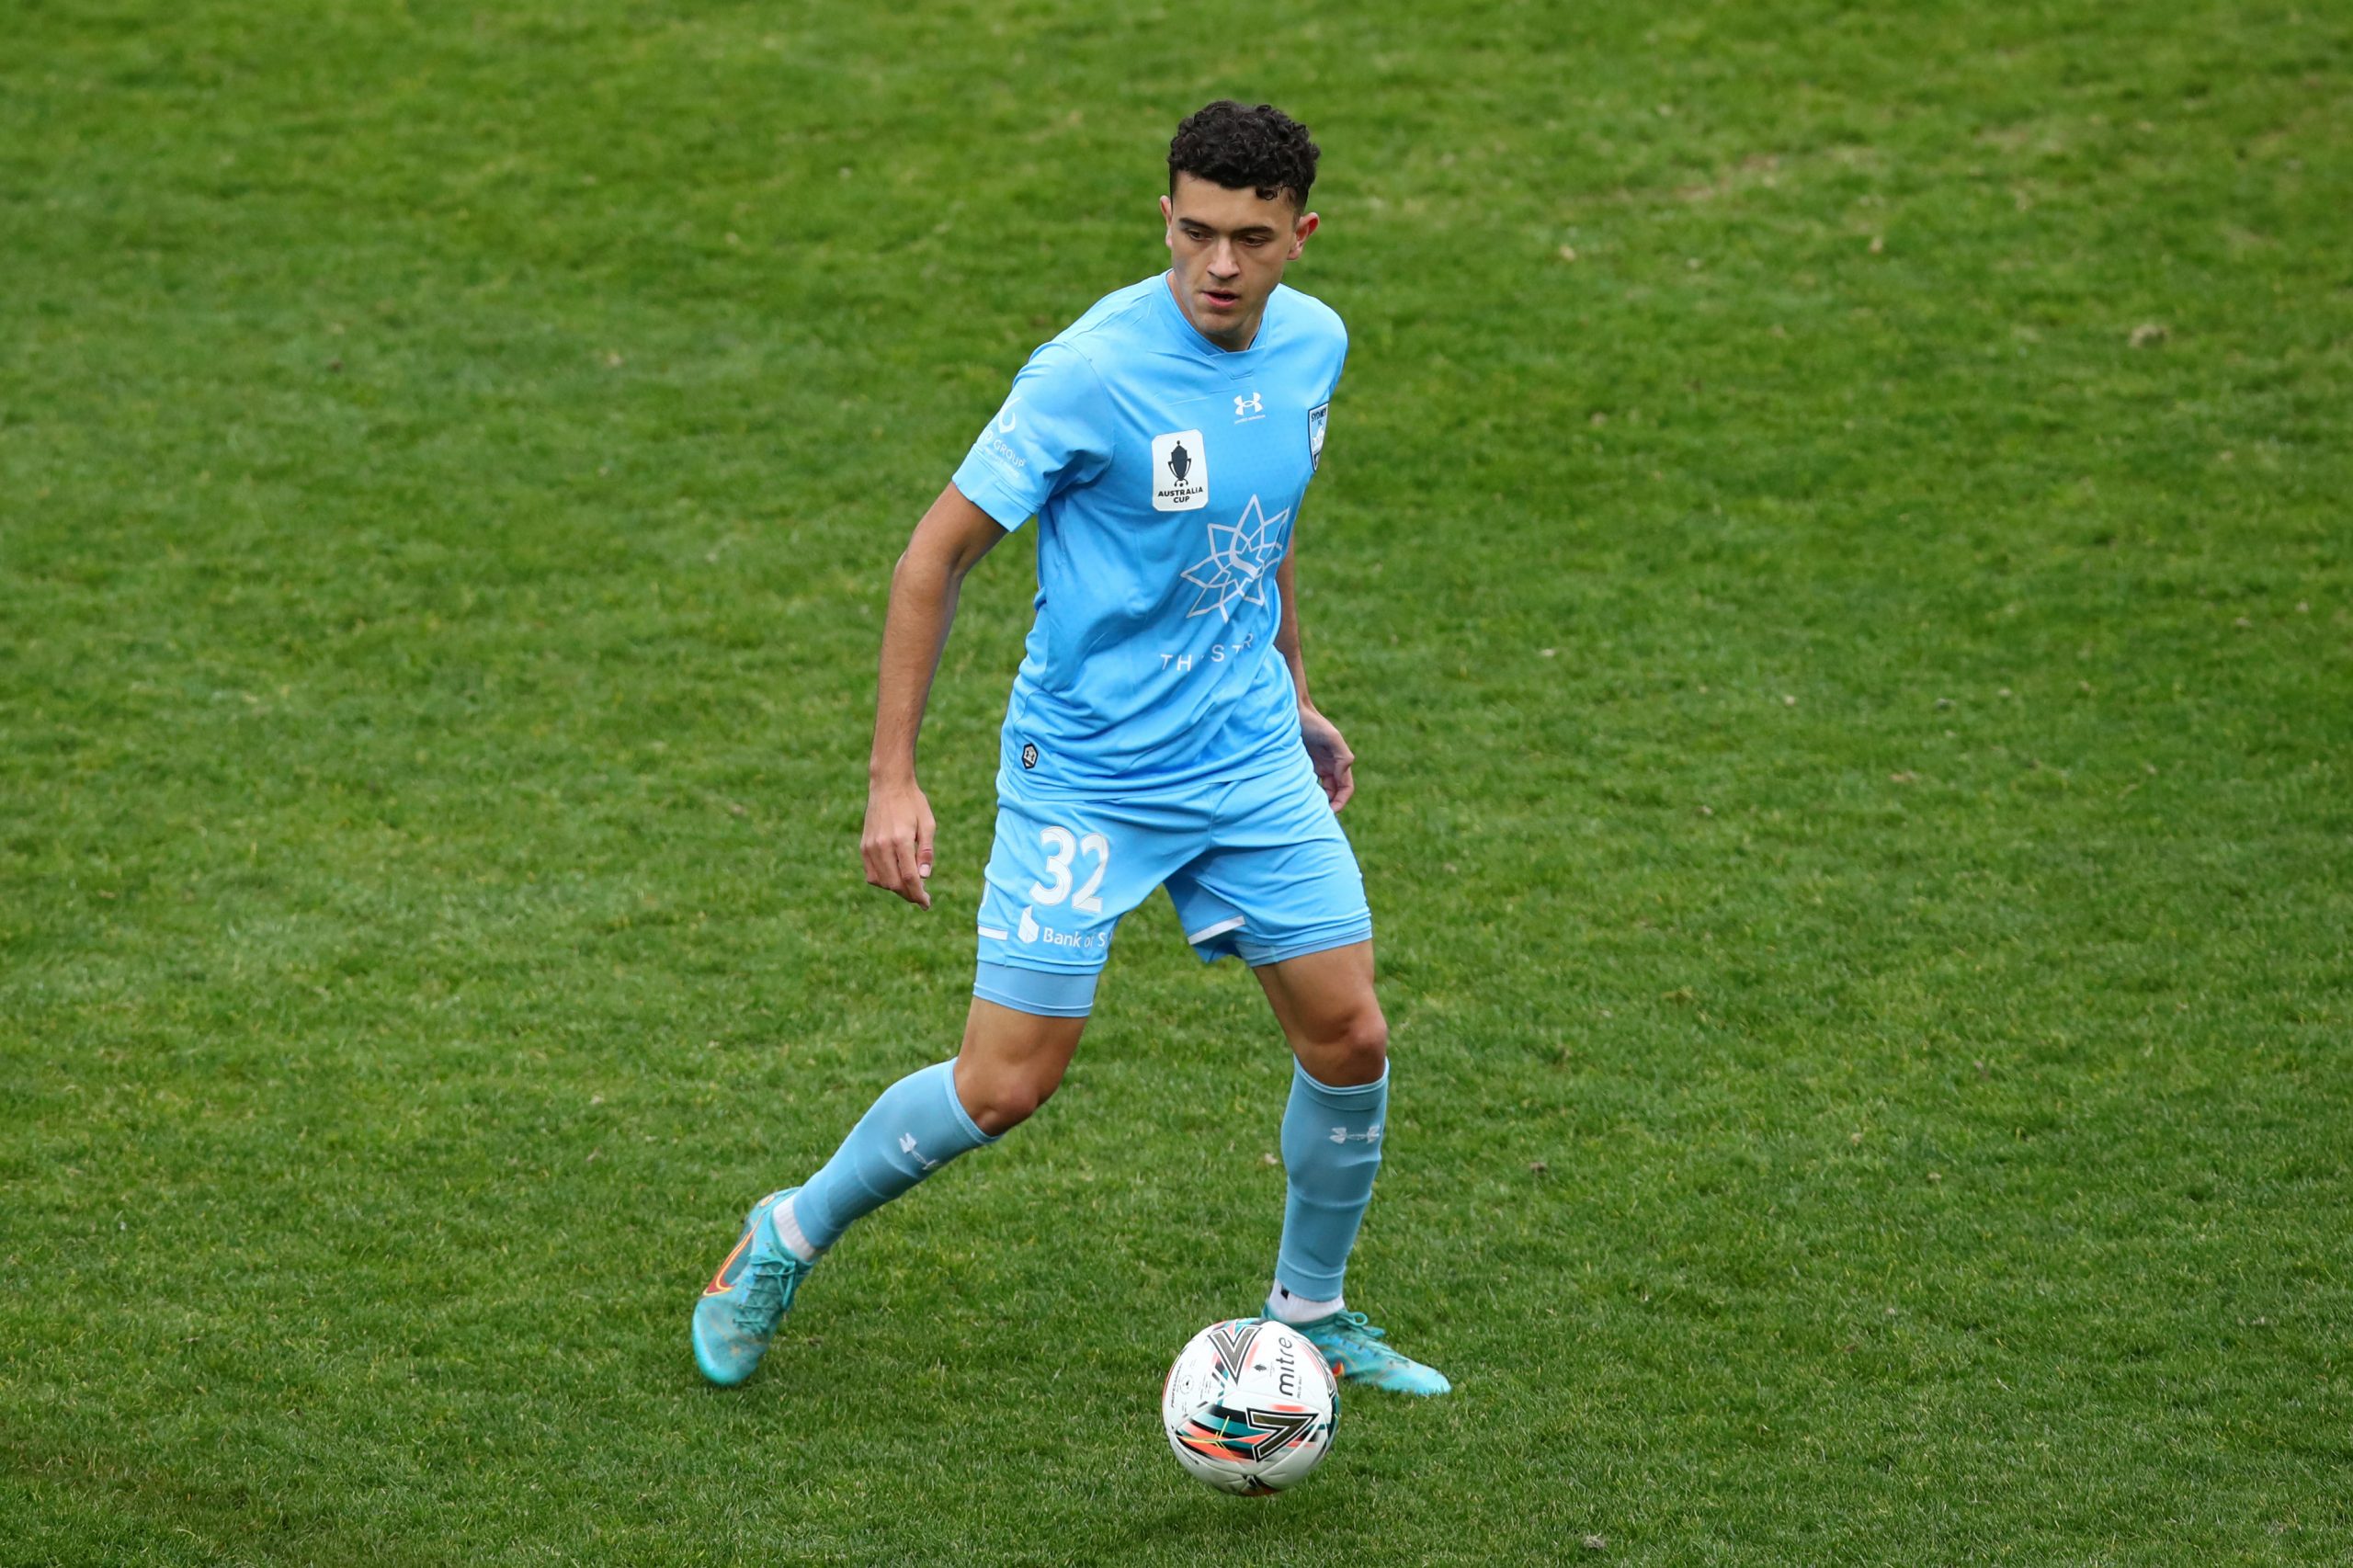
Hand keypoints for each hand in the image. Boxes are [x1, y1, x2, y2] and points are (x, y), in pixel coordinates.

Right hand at [862, 776, 936, 907]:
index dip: (919, 894)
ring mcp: (870, 847)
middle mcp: (882, 845)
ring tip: (910, 886)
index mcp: (900, 839)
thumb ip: (926, 852)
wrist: (888, 785)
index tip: (926, 904)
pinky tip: (895, 877)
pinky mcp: (864, 846)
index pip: (909, 877)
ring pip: (881, 882)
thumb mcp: (928, 824)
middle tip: (921, 896)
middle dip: (909, 894)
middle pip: (894, 883)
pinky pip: (871, 874)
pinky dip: (883, 881)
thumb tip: (925, 877)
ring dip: (896, 889)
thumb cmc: (913, 803)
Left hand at [1299, 707, 1355, 810]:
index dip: (1342, 801)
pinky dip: (1308, 793)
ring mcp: (1316, 766)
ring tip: (1309, 811)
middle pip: (1335, 793)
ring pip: (1322, 790)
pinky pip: (1308, 784)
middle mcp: (1330, 765)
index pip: (1346, 788)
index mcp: (1339, 761)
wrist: (1292, 712)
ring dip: (1319, 801)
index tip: (1331, 812)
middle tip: (1318, 816)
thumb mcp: (1331, 737)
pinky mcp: (1303, 764)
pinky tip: (1299, 799)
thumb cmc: (1312, 722)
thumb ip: (1342, 756)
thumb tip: (1342, 773)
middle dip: (1330, 805)